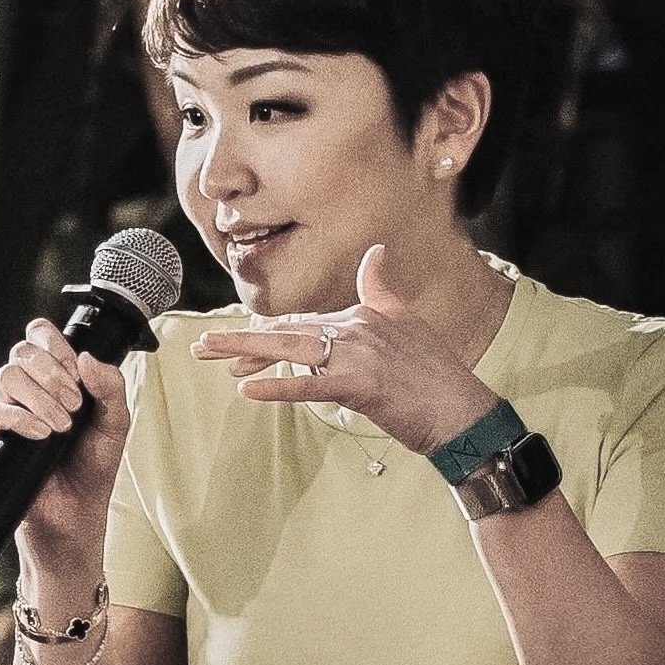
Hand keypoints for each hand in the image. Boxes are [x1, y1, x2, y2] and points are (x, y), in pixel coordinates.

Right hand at [0, 318, 130, 582]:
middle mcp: (29, 391)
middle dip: (52, 372)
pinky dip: (21, 418)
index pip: (40, 335)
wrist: (75, 514)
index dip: (55, 342)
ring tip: (61, 425)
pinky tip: (42, 434)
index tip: (75, 369)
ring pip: (7, 376)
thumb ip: (111, 387)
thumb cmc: (92, 470)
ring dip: (39, 395)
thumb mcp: (115, 424)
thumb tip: (87, 359)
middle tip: (75, 403)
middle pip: (22, 352)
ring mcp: (10, 413)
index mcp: (56, 378)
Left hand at [189, 244, 487, 457]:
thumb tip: (375, 252)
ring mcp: (358, 355)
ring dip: (245, 353)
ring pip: (290, 352)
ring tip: (208, 355)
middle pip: (287, 332)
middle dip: (240, 338)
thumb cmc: (436, 377)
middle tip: (200, 344)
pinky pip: (310, 386)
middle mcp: (357, 328)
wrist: (464, 412)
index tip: (232, 343)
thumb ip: (382, 289)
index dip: (265, 335)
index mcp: (364, 315)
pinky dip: (278, 387)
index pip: (303, 323)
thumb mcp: (407, 323)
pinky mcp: (360, 386)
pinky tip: (246, 390)